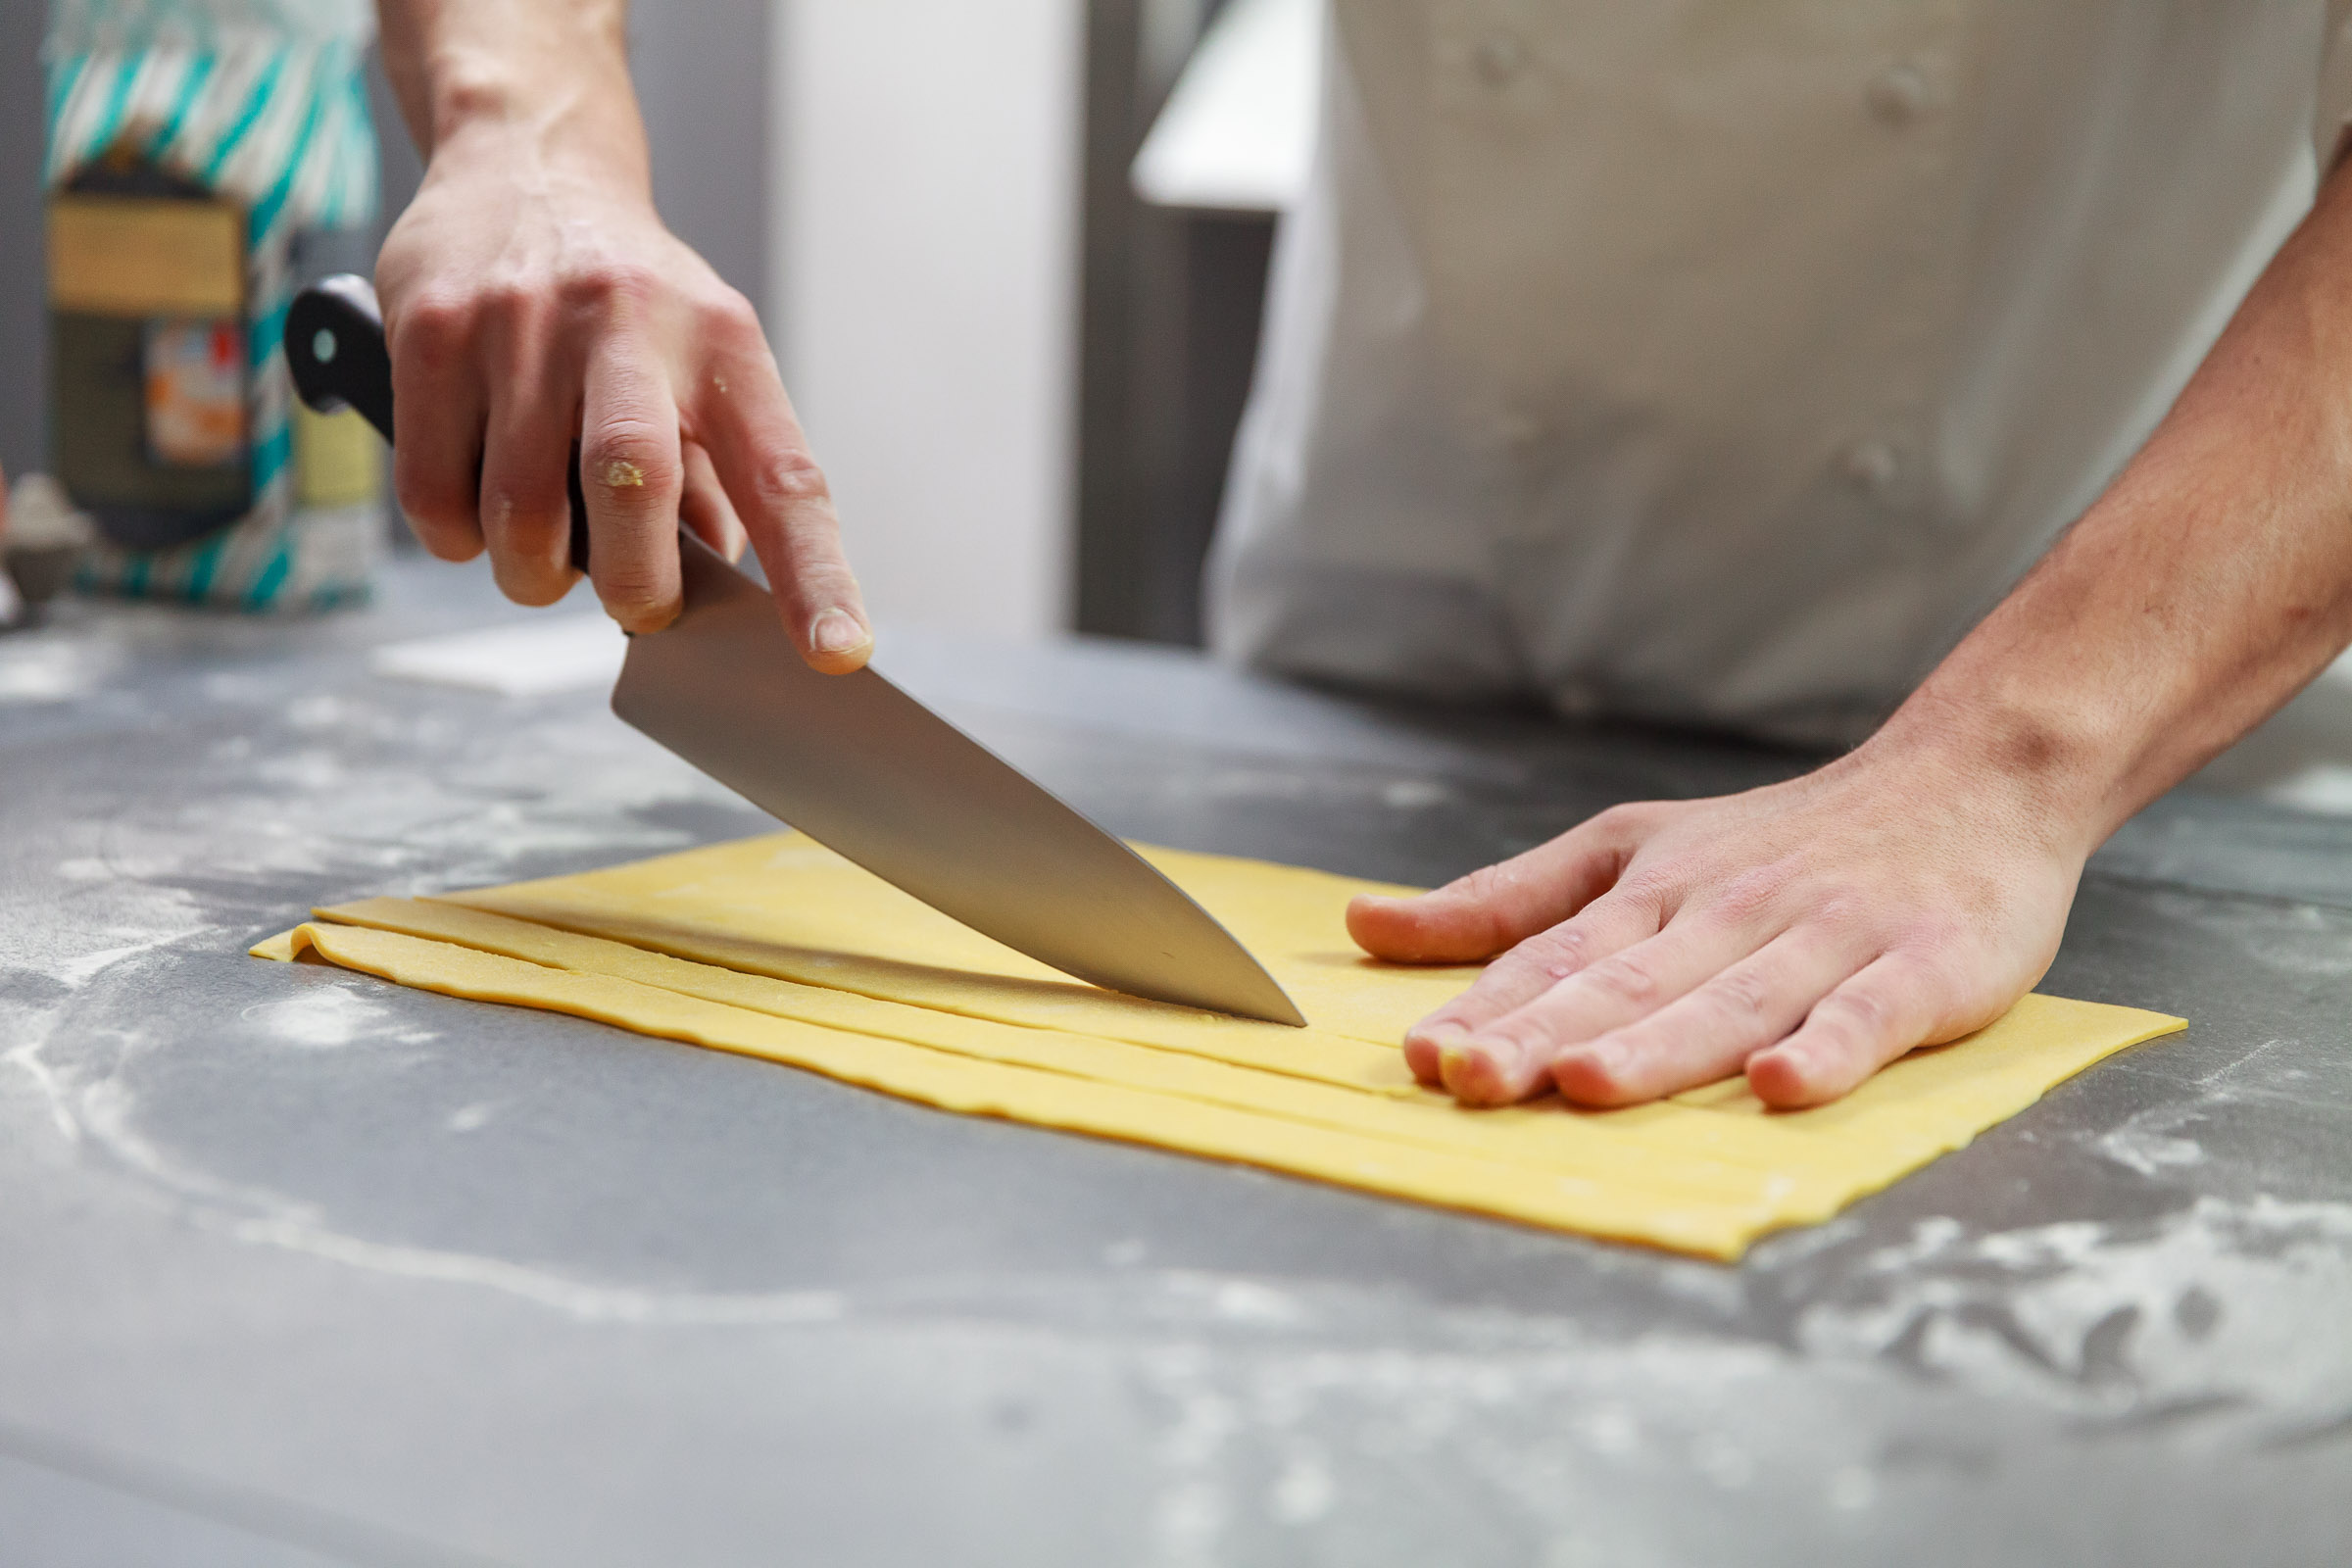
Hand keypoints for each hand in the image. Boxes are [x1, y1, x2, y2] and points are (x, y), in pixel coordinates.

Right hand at [373, 126, 869, 665]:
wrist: (528, 158)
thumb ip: (721, 478)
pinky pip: (434, 497)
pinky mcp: (430, 332)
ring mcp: (519, 323)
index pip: (785, 477)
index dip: (814, 576)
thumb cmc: (629, 299)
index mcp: (721, 345)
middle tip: (635, 603)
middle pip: (632, 488)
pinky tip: (477, 503)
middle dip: (633, 585)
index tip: (839, 654)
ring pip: (519, 516)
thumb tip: (721, 587)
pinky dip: (457, 537)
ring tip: (545, 542)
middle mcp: (626, 323)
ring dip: (533, 571)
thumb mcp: (703, 365)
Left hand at [1346, 733, 2091, 1107]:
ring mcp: (1824, 938)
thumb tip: (1367, 924)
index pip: (1556, 958)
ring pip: (1728, 1000)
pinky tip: (1782, 1085)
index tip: (1423, 1056)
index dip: (1488, 1008)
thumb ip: (1507, 901)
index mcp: (1655, 890)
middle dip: (1542, 1035)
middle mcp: (1727, 912)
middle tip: (1471, 1080)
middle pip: (1624, 984)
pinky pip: (1868, 1014)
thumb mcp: (1632, 849)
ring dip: (1658, 1046)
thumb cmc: (1784, 841)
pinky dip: (1827, 1048)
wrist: (1969, 781)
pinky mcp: (1920, 966)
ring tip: (1589, 1082)